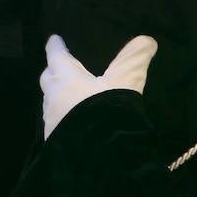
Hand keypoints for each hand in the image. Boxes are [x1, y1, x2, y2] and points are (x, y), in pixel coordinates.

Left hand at [41, 34, 156, 137]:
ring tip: (69, 94)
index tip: (54, 39)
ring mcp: (51, 120)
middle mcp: (53, 97)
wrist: (96, 157)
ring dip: (57, 95)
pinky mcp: (53, 140)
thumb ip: (134, 60)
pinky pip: (55, 121)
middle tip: (60, 65)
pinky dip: (62, 116)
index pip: (56, 56)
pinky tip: (73, 121)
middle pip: (48, 78)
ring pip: (50, 101)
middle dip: (53, 70)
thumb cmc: (107, 111)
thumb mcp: (126, 82)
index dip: (56, 46)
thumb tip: (148, 40)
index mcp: (66, 78)